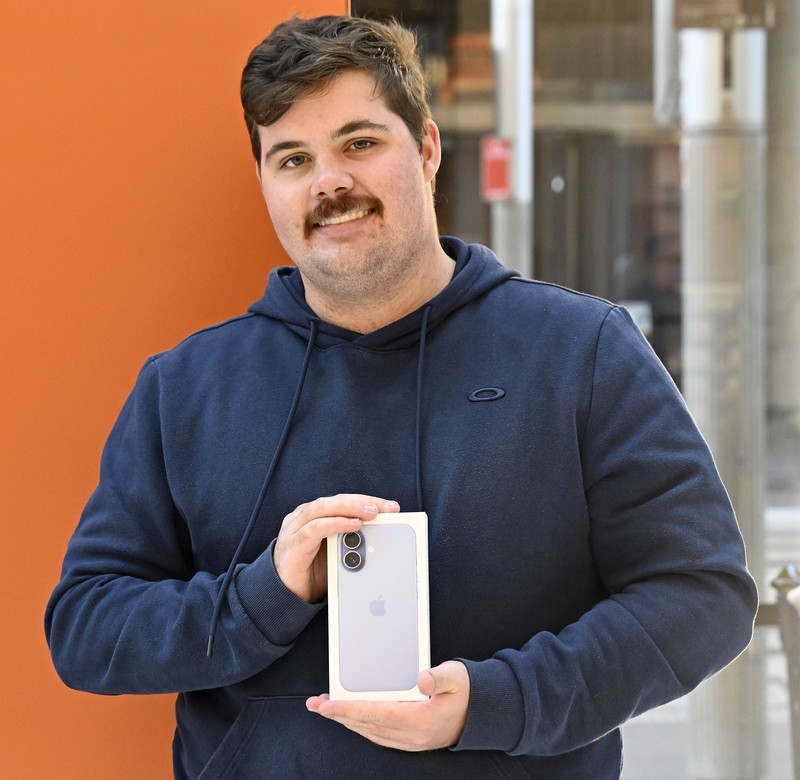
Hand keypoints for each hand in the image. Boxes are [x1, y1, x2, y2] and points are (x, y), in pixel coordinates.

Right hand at [274, 494, 399, 603]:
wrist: (285, 594)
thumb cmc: (311, 571)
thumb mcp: (337, 553)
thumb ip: (351, 541)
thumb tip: (380, 536)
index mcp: (316, 516)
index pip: (344, 501)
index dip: (367, 500)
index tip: (391, 507)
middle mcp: (304, 516)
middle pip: (336, 500)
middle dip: (364, 501)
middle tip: (387, 507)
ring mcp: (296, 527)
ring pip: (325, 507)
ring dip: (351, 508)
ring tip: (373, 512)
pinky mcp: (293, 542)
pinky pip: (316, 527)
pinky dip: (336, 523)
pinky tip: (354, 525)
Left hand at [306, 660, 469, 750]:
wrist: (483, 715)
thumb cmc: (468, 692)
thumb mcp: (457, 677)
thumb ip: (439, 677)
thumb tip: (421, 679)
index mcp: (419, 719)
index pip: (374, 713)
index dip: (347, 708)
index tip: (326, 705)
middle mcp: (411, 735)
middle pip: (366, 724)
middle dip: (338, 715)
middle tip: (315, 704)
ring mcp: (410, 741)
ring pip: (369, 732)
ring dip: (346, 721)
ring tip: (328, 709)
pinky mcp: (411, 741)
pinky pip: (378, 736)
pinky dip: (361, 727)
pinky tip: (353, 720)